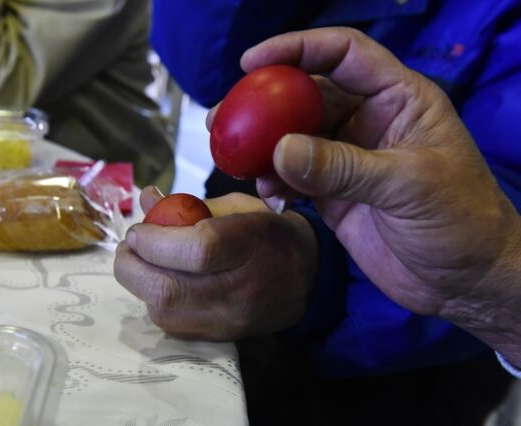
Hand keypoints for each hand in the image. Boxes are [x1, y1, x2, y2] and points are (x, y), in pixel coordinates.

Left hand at [114, 186, 316, 340]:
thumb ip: (189, 205)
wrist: (309, 279)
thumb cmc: (270, 233)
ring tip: (141, 262)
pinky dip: (154, 302)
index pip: (197, 250)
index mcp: (250, 245)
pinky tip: (160, 282)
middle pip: (168, 290)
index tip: (140, 229)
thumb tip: (145, 199)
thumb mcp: (238, 206)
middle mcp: (239, 289)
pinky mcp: (219, 337)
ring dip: (140, 285)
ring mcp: (228, 320)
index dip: (156, 240)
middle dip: (131, 266)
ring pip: (162, 312)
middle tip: (129, 247)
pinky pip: (170, 326)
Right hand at [242, 28, 520, 349]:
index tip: (252, 62)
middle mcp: (368, 121)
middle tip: (225, 115)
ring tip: (235, 158)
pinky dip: (275, 181)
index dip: (298, 48)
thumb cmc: (461, 222)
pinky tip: (268, 194)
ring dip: (263, 145)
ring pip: (293, 136)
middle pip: (307, 94)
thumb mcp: (409, 186)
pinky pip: (294, 176)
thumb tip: (280, 150)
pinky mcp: (333, 193)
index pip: (344, 54)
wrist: (464, 282)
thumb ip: (344, 167)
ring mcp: (347, 158)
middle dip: (264, 102)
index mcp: (398, 100)